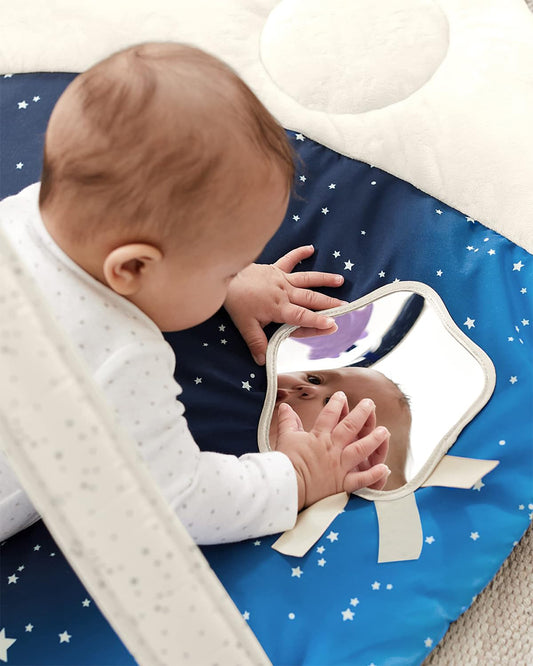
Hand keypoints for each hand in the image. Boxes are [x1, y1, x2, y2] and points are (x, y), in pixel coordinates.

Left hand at [224, 245, 345, 364]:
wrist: (224, 276)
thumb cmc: (235, 301)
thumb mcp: (244, 325)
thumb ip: (256, 342)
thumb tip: (262, 360)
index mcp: (279, 308)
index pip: (302, 317)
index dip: (317, 322)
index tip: (332, 325)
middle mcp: (284, 292)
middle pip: (311, 299)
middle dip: (329, 304)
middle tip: (346, 307)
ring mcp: (281, 279)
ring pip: (307, 279)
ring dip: (324, 280)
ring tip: (340, 280)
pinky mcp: (274, 268)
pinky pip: (289, 260)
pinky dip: (299, 253)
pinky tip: (311, 248)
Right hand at [275, 394, 389, 509]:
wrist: (287, 487)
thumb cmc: (286, 463)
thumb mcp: (286, 438)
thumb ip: (288, 421)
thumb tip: (285, 407)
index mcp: (318, 437)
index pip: (330, 415)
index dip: (336, 403)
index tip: (342, 396)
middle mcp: (332, 449)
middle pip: (350, 427)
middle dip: (361, 413)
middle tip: (370, 404)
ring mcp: (339, 466)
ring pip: (361, 449)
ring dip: (374, 439)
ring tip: (384, 431)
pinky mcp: (342, 484)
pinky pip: (361, 479)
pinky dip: (374, 475)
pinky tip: (385, 468)